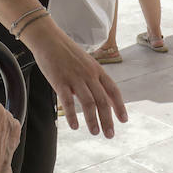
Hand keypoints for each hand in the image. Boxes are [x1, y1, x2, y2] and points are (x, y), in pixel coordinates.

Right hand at [23, 19, 126, 136]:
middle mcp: (89, 74)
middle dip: (108, 119)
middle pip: (102, 100)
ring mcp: (75, 77)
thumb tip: (98, 98)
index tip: (123, 120)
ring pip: (88, 102)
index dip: (120, 106)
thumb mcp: (85, 63)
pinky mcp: (59, 80)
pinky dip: (72, 115)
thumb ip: (92, 80)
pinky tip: (74, 126)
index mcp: (97, 70)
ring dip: (93, 120)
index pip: (113, 90)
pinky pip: (67, 101)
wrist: (48, 38)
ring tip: (95, 132)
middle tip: (110, 135)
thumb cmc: (66, 52)